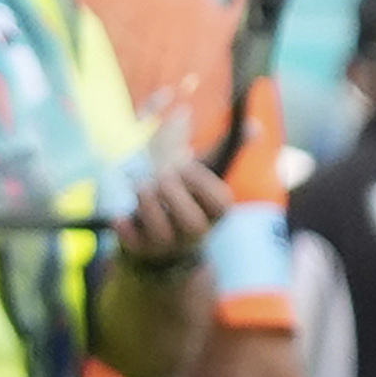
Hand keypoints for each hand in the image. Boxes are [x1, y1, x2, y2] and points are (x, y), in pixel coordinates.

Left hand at [114, 153, 234, 264]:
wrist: (161, 237)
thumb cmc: (185, 196)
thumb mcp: (202, 174)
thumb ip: (222, 149)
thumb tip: (255, 127)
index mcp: (212, 212)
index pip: (220, 203)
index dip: (202, 181)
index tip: (184, 163)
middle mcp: (193, 232)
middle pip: (192, 222)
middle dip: (174, 195)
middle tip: (160, 175)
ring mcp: (168, 243)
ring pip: (162, 234)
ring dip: (150, 206)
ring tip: (140, 186)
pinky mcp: (142, 249)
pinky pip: (133, 245)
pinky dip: (125, 230)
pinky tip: (120, 215)